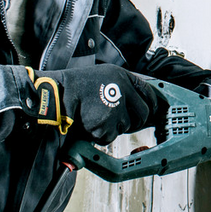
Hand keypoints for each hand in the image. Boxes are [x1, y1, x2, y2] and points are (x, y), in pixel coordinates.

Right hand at [27, 64, 160, 144]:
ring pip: (125, 127)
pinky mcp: (106, 127)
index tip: (152, 110)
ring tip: (97, 116)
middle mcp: (123, 93)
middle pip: (142, 114)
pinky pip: (110, 136)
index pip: (149, 94)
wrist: (58, 95)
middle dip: (135, 120)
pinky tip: (90, 123)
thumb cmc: (78, 85)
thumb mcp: (105, 75)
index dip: (152, 104)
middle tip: (121, 119)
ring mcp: (115, 111)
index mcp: (124, 77)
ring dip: (114, 126)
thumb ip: (123, 86)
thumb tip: (140, 102)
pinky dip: (101, 134)